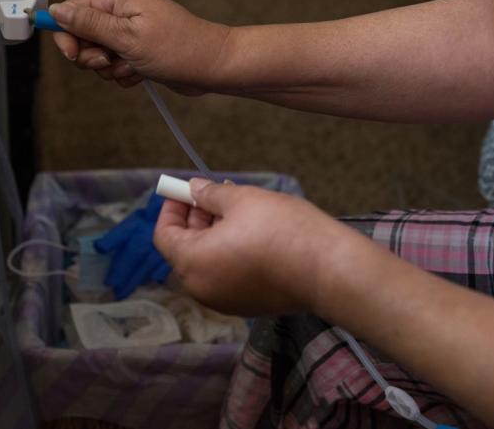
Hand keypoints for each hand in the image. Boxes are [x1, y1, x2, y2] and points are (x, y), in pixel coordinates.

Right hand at [49, 0, 230, 91]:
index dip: (66, 33)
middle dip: (91, 56)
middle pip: (83, 36)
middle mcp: (123, 15)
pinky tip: (142, 73)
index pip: (74, 10)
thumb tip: (57, 10)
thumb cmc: (177, 48)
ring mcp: (131, 35)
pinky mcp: (139, 54)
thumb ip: (89, 24)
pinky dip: (124, 75)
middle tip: (111, 60)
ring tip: (132, 66)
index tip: (73, 54)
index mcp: (118, 1)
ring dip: (111, 68)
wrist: (212, 67)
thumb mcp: (127, 36)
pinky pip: (116, 68)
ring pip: (99, 56)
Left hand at [153, 178, 360, 315]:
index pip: (164, 236)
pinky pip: (229, 275)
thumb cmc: (281, 230)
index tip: (184, 190)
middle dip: (196, 219)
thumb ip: (209, 195)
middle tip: (214, 193)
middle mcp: (202, 289)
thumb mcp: (241, 200)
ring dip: (216, 234)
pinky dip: (231, 253)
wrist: (328, 270)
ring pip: (209, 262)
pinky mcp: (250, 305)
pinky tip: (255, 232)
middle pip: (186, 250)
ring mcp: (227, 301)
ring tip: (239, 208)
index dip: (171, 209)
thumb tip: (193, 189)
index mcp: (192, 263)